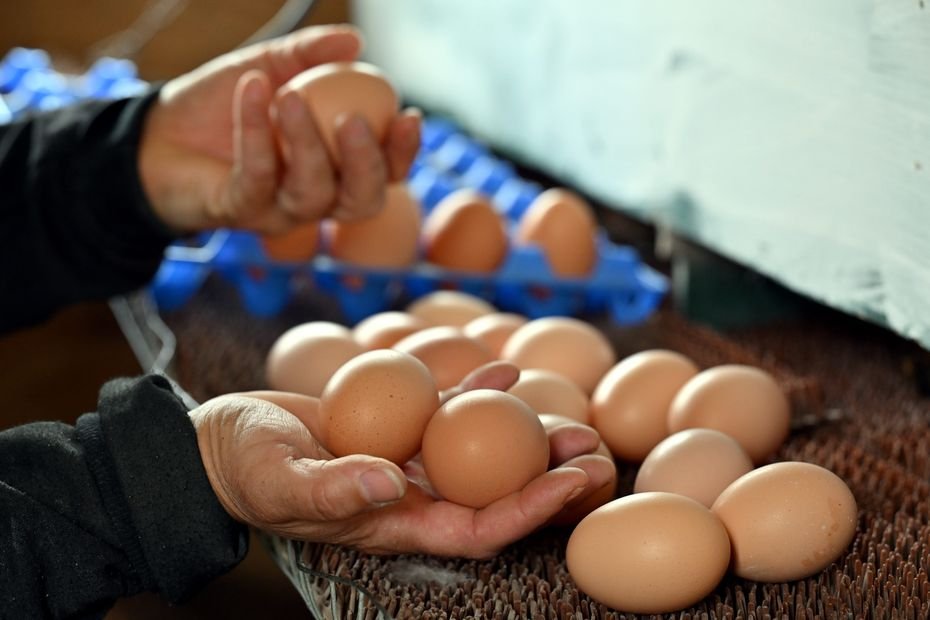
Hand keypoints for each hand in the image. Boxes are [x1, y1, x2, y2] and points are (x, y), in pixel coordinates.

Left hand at [138, 24, 420, 233]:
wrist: (156, 134)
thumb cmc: (222, 106)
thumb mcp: (271, 67)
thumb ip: (311, 54)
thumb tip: (355, 41)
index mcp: (336, 169)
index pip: (384, 172)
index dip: (401, 152)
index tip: (408, 115)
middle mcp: (315, 197)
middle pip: (361, 201)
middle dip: (367, 165)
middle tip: (354, 122)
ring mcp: (277, 210)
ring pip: (312, 194)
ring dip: (307, 144)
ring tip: (290, 96)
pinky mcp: (237, 209)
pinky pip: (256, 175)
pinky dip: (255, 129)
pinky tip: (253, 88)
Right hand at [190, 363, 614, 557]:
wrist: (220, 439)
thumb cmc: (243, 467)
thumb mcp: (278, 480)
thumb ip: (330, 489)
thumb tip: (388, 483)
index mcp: (392, 522)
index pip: (475, 529)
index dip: (527, 510)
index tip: (572, 484)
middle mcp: (411, 494)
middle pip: (494, 491)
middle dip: (548, 477)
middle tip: (597, 451)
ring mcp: (406, 457)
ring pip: (481, 450)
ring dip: (527, 434)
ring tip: (574, 415)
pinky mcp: (394, 422)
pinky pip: (446, 408)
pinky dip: (476, 390)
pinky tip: (505, 367)